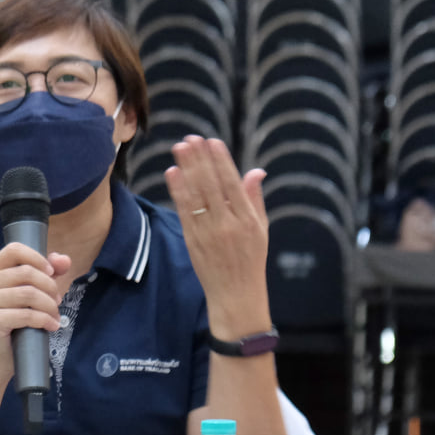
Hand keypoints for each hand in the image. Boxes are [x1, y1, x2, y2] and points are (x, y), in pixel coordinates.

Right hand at [0, 242, 71, 372]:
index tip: (51, 273)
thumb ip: (49, 272)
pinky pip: (25, 314)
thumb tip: (64, 260)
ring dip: (49, 305)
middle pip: (26, 272)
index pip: (14, 250)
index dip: (37, 258)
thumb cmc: (18, 320)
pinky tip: (51, 326)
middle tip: (57, 301)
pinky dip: (44, 319)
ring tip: (55, 316)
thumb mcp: (35, 291)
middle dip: (49, 287)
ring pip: (28, 293)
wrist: (2, 354)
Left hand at [164, 136, 272, 336]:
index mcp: (248, 219)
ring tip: (179, 148)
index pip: (232, 183)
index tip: (212, 141)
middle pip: (211, 185)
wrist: (236, 295)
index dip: (221, 161)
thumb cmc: (251, 260)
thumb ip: (255, 199)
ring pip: (196, 195)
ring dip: (186, 169)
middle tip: (191, 138)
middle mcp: (228, 224)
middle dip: (200, 159)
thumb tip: (256, 170)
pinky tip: (173, 173)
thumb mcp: (261, 229)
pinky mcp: (193, 241)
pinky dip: (178, 192)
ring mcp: (209, 233)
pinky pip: (184, 212)